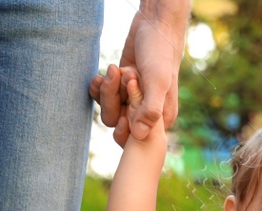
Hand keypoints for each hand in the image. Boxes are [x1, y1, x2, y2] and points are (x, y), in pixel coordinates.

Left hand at [90, 8, 185, 145]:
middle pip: (118, 121)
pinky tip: (101, 74)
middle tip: (119, 75)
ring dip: (106, 90)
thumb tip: (139, 136)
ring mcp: (133, 98)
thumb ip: (150, 110)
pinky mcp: (121, 86)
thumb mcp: (158, 81)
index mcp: (160, 116)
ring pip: (110, 108)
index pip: (136, 136)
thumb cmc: (160, 51)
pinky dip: (100, 86)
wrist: (155, 23)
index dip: (125, 126)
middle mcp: (146, 110)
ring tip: (113, 69)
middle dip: (112, 100)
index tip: (123, 109)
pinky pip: (104, 96)